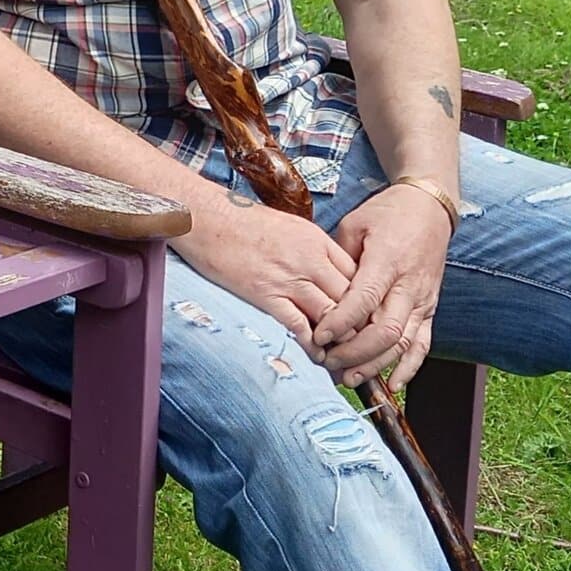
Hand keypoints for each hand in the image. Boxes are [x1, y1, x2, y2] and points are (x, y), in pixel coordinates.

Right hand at [175, 190, 358, 359]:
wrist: (203, 216)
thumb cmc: (238, 219)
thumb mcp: (286, 226)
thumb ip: (308, 249)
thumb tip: (320, 270)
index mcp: (317, 240)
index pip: (359, 275)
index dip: (366, 300)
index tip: (367, 317)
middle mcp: (311, 259)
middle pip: (352, 298)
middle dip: (361, 323)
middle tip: (364, 343)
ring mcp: (290, 278)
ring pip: (333, 315)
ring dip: (341, 339)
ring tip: (344, 355)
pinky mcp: (266, 294)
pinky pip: (300, 325)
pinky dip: (312, 344)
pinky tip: (316, 355)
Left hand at [315, 184, 452, 390]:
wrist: (428, 208)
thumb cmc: (385, 214)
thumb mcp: (354, 225)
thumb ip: (339, 259)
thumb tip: (318, 291)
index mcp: (387, 261)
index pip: (364, 300)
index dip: (340, 322)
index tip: (318, 336)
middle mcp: (409, 285)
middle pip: (385, 329)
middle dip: (355, 352)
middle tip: (328, 362)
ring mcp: (423, 299)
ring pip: (404, 342)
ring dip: (376, 365)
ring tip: (349, 378)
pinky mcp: (430, 308)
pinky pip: (423, 343)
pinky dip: (410, 367)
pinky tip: (392, 386)